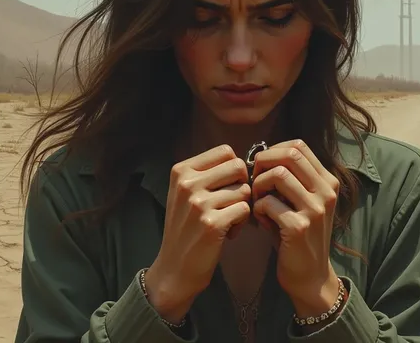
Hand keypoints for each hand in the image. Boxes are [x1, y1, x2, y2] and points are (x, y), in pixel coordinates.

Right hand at [146, 145, 250, 322]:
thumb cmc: (186, 228)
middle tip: (232, 204)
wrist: (174, 269)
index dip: (234, 169)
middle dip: (242, 185)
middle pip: (238, 167)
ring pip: (244, 190)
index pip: (225, 151)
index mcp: (181, 170)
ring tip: (228, 220)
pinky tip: (228, 233)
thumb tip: (242, 161)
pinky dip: (242, 223)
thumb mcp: (186, 193)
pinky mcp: (212, 223)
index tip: (227, 187)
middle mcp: (188, 183)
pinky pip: (245, 209)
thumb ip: (208, 173)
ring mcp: (198, 203)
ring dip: (242, 206)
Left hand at [250, 140, 342, 317]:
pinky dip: (256, 209)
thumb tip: (260, 155)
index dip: (273, 150)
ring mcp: (315, 209)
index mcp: (328, 181)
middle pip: (290, 154)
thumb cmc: (298, 234)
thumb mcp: (302, 201)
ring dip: (258, 186)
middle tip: (254, 181)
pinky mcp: (299, 227)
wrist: (310, 275)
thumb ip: (290, 178)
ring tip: (257, 202)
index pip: (299, 145)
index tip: (262, 166)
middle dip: (263, 163)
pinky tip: (259, 221)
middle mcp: (327, 192)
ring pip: (278, 174)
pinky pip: (267, 202)